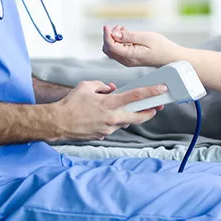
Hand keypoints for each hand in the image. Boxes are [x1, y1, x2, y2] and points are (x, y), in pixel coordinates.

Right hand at [49, 80, 166, 141]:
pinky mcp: (103, 135)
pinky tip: (109, 114)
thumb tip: (111, 88)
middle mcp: (111, 118)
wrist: (58, 123)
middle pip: (139, 116)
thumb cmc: (70, 104)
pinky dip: (116, 119)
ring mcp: (108, 129)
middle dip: (150, 111)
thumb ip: (102, 86)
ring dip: (130, 114)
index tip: (161, 89)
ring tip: (127, 107)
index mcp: (109, 104)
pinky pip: (115, 126)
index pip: (135, 96)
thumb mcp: (87, 86)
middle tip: (157, 106)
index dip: (151, 92)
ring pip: (126, 121)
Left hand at [102, 24, 181, 67]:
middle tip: (119, 26)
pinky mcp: (131, 59)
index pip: (110, 46)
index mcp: (130, 56)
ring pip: (112, 50)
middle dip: (109, 36)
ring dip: (113, 38)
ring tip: (123, 28)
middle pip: (108, 49)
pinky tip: (126, 34)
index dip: (106, 35)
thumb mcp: (147, 38)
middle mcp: (127, 61)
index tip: (107, 25)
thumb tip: (114, 33)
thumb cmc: (163, 48)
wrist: (172, 57)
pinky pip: (118, 51)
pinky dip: (118, 41)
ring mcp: (128, 61)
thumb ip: (129, 36)